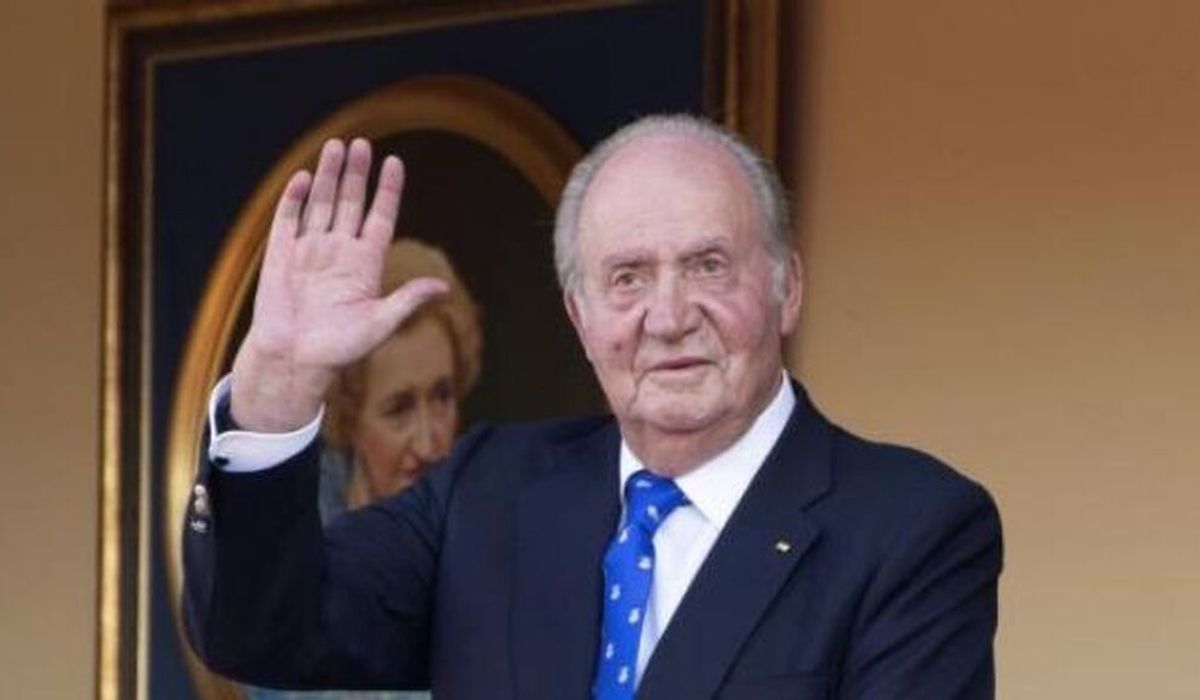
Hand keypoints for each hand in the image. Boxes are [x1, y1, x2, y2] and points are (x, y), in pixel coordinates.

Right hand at [230, 138, 446, 431]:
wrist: (294, 362)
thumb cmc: (339, 349)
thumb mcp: (380, 324)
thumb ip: (407, 301)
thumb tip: (442, 288)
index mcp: (365, 265)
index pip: (380, 217)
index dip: (388, 191)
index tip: (395, 162)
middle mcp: (339, 252)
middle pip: (350, 203)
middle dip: (356, 174)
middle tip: (362, 143)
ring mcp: (310, 250)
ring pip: (322, 204)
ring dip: (329, 176)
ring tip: (337, 146)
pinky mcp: (281, 256)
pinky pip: (289, 220)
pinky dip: (296, 199)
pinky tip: (306, 177)